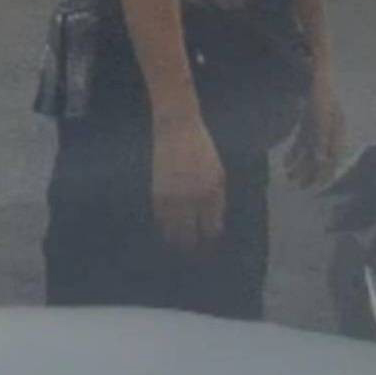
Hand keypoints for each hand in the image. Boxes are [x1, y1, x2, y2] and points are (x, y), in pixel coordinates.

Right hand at [152, 114, 224, 249]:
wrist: (177, 127)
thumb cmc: (202, 148)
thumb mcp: (218, 172)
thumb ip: (218, 199)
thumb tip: (216, 224)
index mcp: (211, 193)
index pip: (211, 228)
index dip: (209, 235)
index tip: (206, 239)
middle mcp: (193, 198)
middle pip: (190, 235)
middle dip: (191, 243)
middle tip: (190, 247)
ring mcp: (173, 196)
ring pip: (173, 230)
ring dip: (175, 238)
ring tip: (177, 242)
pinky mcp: (157, 191)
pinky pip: (159, 217)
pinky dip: (163, 224)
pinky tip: (165, 226)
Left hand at [284, 71, 344, 188]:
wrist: (318, 76)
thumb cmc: (321, 96)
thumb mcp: (322, 119)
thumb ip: (322, 140)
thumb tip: (320, 161)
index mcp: (336, 135)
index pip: (332, 161)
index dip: (325, 175)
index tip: (315, 187)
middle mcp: (329, 135)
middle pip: (319, 159)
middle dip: (309, 173)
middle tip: (297, 186)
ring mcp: (318, 130)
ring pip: (309, 153)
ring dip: (300, 165)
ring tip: (288, 176)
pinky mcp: (308, 125)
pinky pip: (301, 143)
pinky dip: (294, 153)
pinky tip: (285, 162)